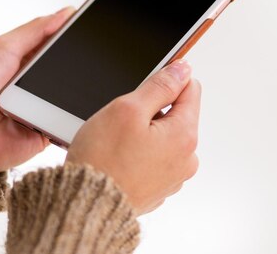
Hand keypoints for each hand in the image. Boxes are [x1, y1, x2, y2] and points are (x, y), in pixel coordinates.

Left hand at [0, 7, 74, 172]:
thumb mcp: (3, 48)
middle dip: (78, 61)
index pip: (55, 41)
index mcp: (23, 59)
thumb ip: (34, 30)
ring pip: (73, 92)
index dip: (71, 33)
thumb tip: (65, 13)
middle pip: (68, 66)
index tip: (89, 23)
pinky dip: (74, 113)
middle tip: (87, 54)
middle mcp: (34, 81)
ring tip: (78, 81)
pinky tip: (76, 106)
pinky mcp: (48, 128)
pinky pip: (70, 119)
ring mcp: (42, 105)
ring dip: (76, 88)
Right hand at [66, 60, 200, 213]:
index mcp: (184, 135)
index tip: (143, 88)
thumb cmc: (102, 160)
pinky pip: (152, 158)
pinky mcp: (157, 188)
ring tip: (117, 144)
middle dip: (150, 111)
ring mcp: (172, 176)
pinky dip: (137, 154)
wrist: (86, 205)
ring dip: (142, 133)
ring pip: (162, 137)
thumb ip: (160, 86)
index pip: (189, 89)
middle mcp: (186, 159)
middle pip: (175, 115)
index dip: (165, 81)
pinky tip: (118, 159)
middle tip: (121, 121)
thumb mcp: (128, 108)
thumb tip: (182, 69)